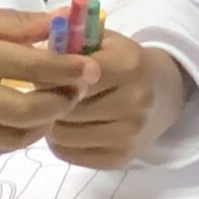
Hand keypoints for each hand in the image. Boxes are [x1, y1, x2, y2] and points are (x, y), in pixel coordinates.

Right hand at [0, 6, 93, 151]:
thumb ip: (19, 24)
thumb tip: (64, 23)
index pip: (26, 67)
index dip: (65, 69)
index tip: (91, 67)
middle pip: (26, 111)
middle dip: (62, 102)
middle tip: (79, 88)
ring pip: (18, 136)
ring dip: (47, 121)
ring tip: (57, 101)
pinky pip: (2, 147)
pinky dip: (24, 134)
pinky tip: (31, 116)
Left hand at [46, 31, 189, 170]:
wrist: (163, 94)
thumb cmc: (124, 62)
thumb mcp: (103, 40)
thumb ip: (70, 41)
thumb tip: (34, 53)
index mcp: (129, 65)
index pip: (73, 76)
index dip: (50, 76)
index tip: (42, 74)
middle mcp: (134, 101)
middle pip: (66, 109)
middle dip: (49, 101)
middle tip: (47, 94)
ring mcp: (129, 134)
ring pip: (63, 135)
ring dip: (53, 123)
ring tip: (60, 111)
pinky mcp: (120, 158)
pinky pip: (69, 154)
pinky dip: (61, 142)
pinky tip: (71, 128)